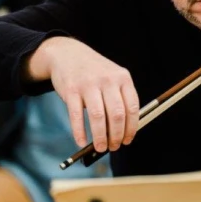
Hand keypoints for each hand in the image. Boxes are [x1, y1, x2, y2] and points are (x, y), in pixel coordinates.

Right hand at [29, 37, 139, 152]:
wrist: (68, 54)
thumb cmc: (94, 72)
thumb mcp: (112, 77)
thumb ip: (120, 98)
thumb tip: (122, 131)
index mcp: (123, 78)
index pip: (132, 107)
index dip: (131, 128)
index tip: (127, 140)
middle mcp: (107, 80)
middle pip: (117, 114)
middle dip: (116, 135)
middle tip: (114, 147)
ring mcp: (88, 84)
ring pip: (98, 117)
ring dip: (100, 137)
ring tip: (101, 147)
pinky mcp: (71, 90)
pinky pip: (76, 116)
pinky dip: (80, 132)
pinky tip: (81, 142)